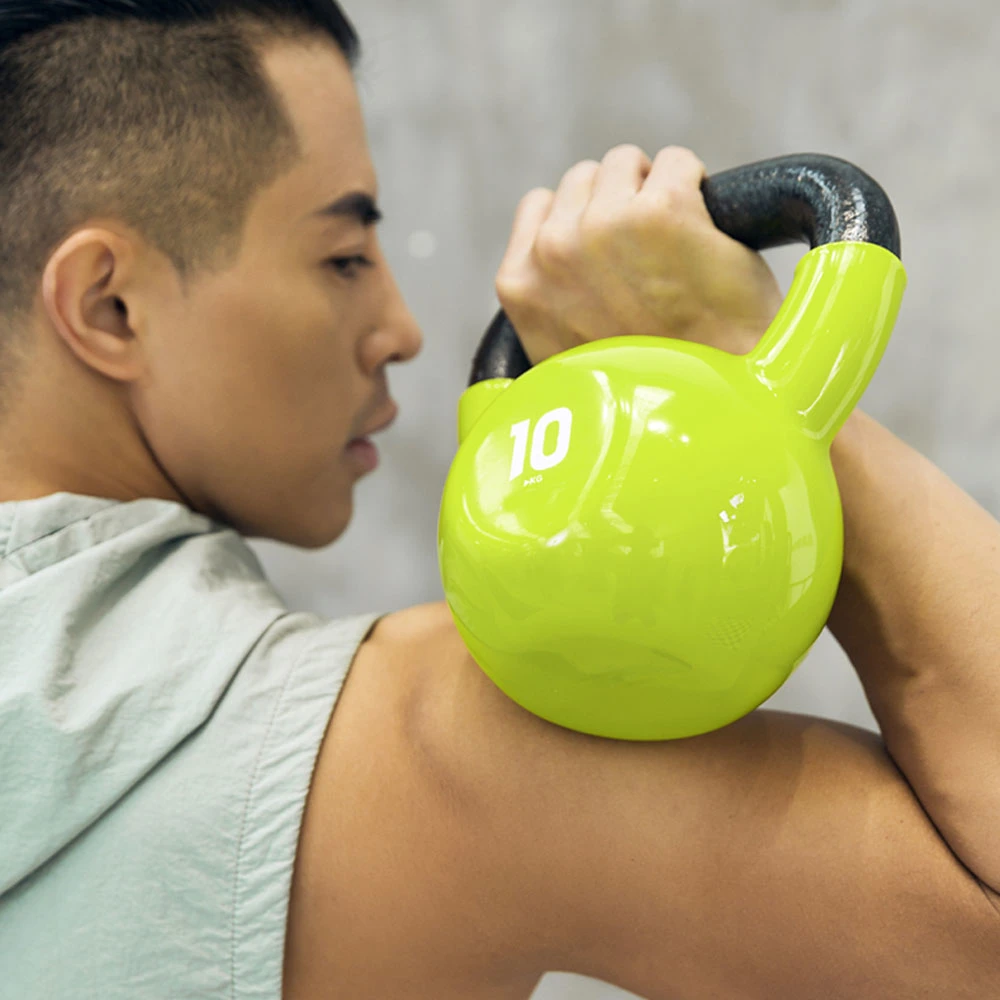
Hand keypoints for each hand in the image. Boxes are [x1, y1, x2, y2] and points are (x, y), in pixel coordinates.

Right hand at [495, 145, 783, 365]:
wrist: (710, 410)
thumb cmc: (644, 387)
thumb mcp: (563, 352)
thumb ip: (549, 299)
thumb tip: (554, 266)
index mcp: (520, 284)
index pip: (541, 207)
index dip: (582, 224)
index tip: (613, 258)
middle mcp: (552, 250)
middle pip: (584, 178)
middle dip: (617, 203)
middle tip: (650, 259)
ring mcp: (605, 225)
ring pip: (627, 164)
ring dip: (654, 191)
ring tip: (677, 251)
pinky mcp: (662, 210)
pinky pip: (679, 163)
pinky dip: (698, 190)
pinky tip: (705, 240)